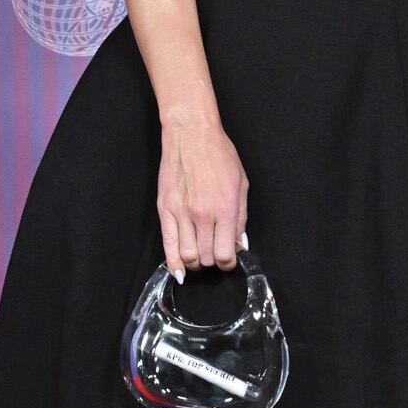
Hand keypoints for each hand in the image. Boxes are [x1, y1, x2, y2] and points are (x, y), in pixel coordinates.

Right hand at [157, 116, 247, 275]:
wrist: (191, 135)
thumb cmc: (219, 155)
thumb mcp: (241, 184)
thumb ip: (241, 218)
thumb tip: (240, 244)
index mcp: (226, 209)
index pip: (226, 254)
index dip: (229, 263)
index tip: (229, 260)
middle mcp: (203, 215)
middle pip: (207, 258)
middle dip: (214, 261)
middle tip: (215, 253)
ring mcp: (182, 214)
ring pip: (188, 256)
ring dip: (196, 262)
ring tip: (201, 256)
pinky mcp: (165, 210)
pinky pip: (168, 246)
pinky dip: (174, 264)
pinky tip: (180, 272)